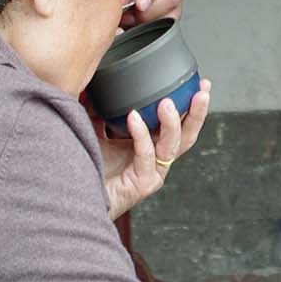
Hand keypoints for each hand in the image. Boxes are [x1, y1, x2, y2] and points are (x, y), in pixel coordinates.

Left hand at [97, 79, 211, 218]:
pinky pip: (145, 154)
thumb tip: (95, 86)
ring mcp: (154, 173)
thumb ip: (100, 112)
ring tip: (168, 103)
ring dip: (174, 122)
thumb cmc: (90, 171)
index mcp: (154, 148)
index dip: (191, 105)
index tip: (199, 82)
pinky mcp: (143, 183)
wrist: (78, 198)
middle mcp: (159, 161)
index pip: (181, 124)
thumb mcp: (97, 133)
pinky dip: (140, 134)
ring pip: (173, 145)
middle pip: (187, 135)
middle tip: (202, 90)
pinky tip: (134, 116)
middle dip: (198, 112)